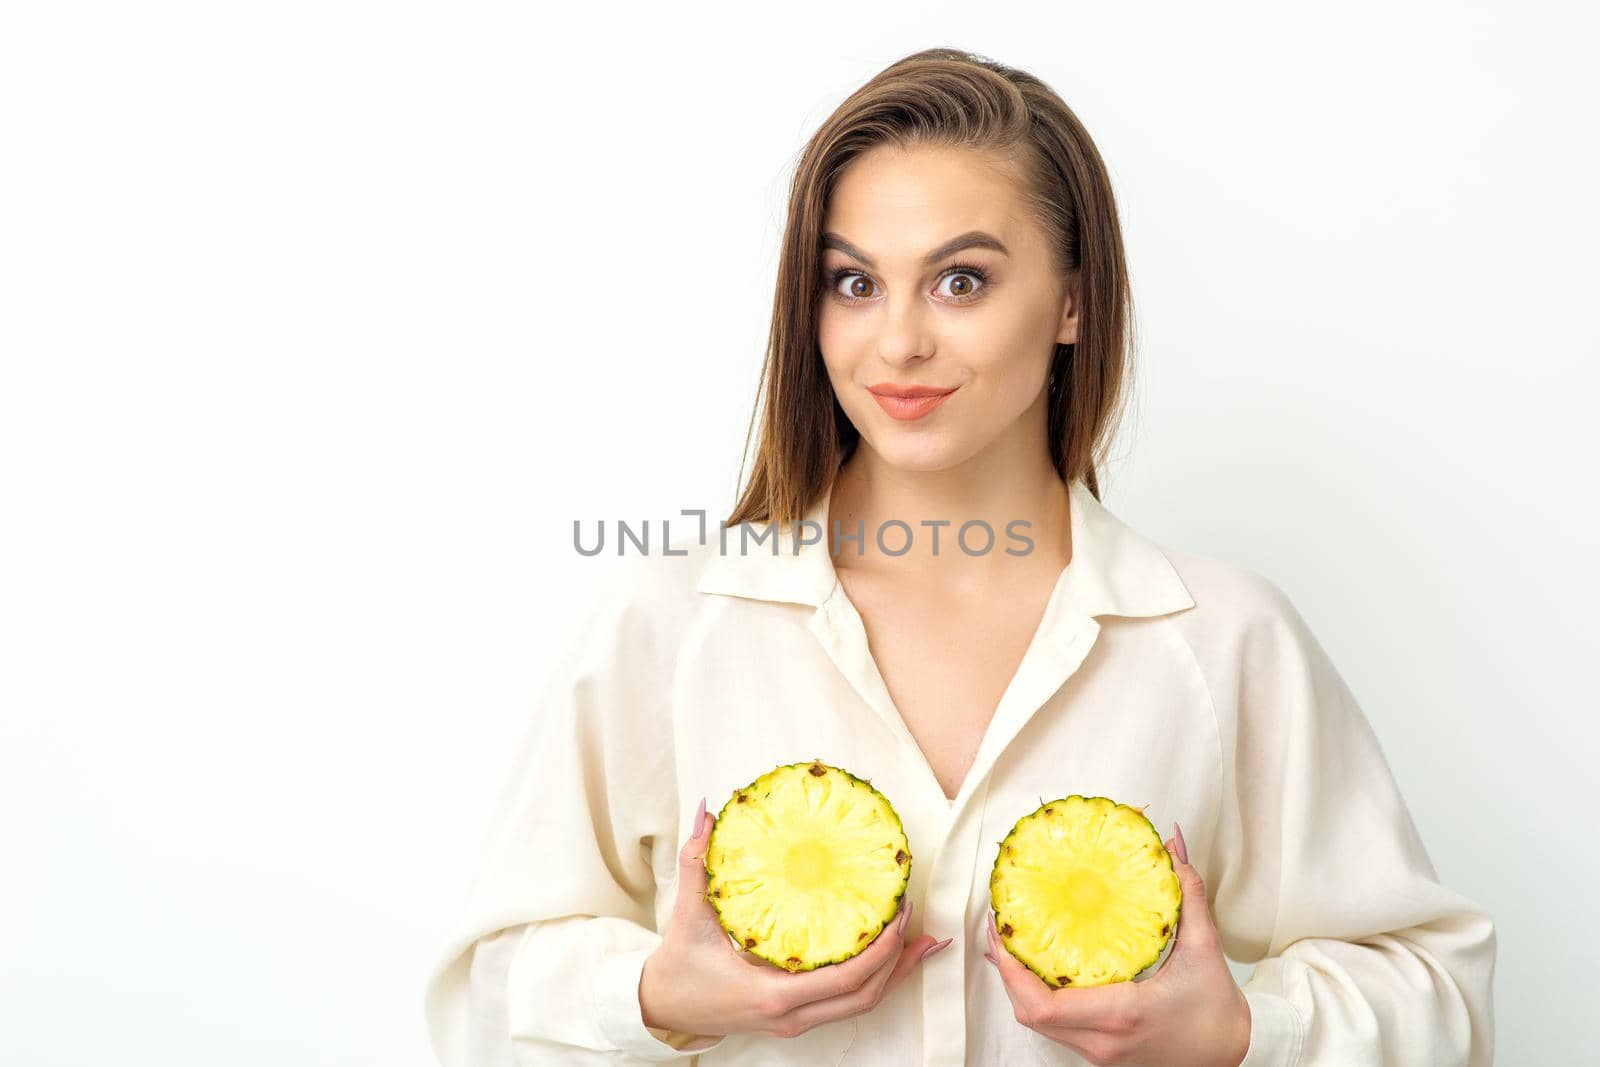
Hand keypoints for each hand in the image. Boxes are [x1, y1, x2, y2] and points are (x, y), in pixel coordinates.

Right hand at [639, 797, 951, 1039]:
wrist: (662, 1007)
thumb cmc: (678, 966)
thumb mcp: (688, 914)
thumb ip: (697, 862)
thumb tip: (707, 813)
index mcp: (772, 994)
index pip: (846, 979)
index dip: (881, 948)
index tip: (899, 912)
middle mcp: (792, 1016)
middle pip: (866, 997)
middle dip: (900, 961)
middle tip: (919, 920)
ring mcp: (795, 1022)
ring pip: (861, 1005)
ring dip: (894, 973)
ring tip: (922, 941)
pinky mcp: (795, 1018)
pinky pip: (846, 1002)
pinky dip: (873, 980)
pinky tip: (889, 955)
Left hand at [985, 821, 1250, 1066]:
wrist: (1236, 1058)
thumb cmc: (1218, 1010)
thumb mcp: (1205, 948)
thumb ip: (1187, 893)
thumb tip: (1173, 844)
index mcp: (1122, 1014)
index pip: (1044, 1004)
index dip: (1011, 969)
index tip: (1002, 929)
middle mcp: (1102, 1040)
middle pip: (1028, 1013)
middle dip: (1005, 970)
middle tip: (999, 925)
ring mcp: (1099, 1052)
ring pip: (1038, 1023)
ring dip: (1018, 984)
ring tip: (1011, 939)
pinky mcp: (1101, 1054)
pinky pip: (1055, 1027)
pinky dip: (1037, 997)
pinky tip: (1037, 966)